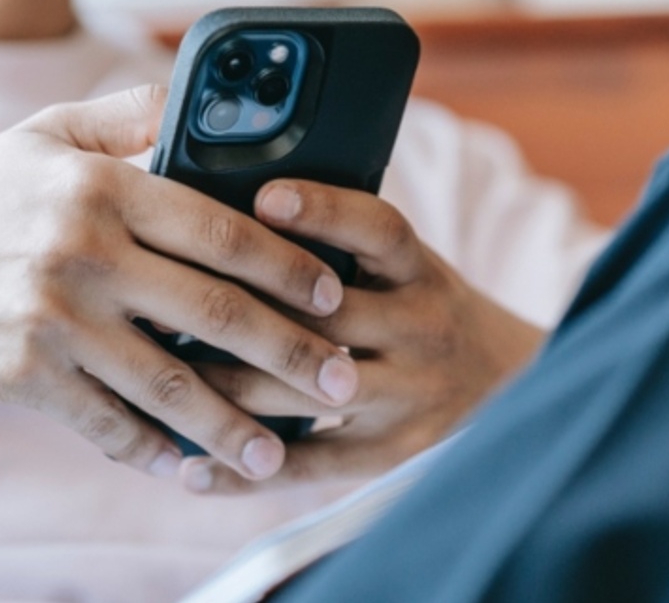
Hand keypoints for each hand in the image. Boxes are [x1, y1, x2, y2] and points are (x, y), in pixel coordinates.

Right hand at [0, 87, 359, 480]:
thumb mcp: (48, 134)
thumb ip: (130, 115)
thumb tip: (204, 101)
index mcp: (102, 188)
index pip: (222, 229)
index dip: (289, 266)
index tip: (334, 294)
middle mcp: (83, 253)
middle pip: (214, 314)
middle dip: (292, 355)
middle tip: (345, 384)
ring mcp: (53, 321)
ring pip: (169, 385)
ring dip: (235, 427)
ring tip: (281, 454)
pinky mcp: (26, 378)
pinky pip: (108, 425)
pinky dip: (155, 452)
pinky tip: (194, 471)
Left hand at [179, 179, 546, 492]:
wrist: (514, 386)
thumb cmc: (426, 310)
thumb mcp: (408, 267)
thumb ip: (345, 245)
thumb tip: (239, 204)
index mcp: (422, 272)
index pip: (379, 230)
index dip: (323, 209)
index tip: (262, 198)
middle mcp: (422, 330)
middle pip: (324, 319)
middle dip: (237, 312)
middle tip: (158, 301)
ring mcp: (410, 397)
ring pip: (302, 394)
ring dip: (222, 389)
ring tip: (154, 379)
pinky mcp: (393, 456)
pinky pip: (310, 467)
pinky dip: (244, 471)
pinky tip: (188, 470)